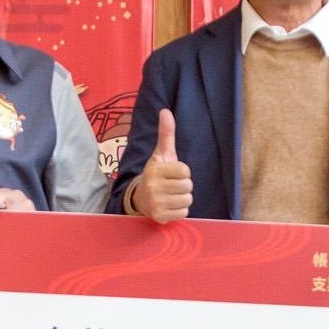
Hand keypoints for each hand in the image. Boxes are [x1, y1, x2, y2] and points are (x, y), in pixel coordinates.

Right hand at [132, 108, 193, 222]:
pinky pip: (184, 213)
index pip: (185, 170)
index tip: (173, 172)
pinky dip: (180, 210)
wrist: (140, 198)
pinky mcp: (160, 216)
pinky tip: (170, 205)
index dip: (182, 171)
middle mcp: (153, 187)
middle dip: (183, 185)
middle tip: (172, 185)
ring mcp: (156, 203)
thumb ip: (166, 134)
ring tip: (171, 195)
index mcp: (155, 169)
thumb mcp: (161, 154)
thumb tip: (166, 111)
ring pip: (187, 200)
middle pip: (188, 186)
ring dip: (182, 198)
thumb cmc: (156, 174)